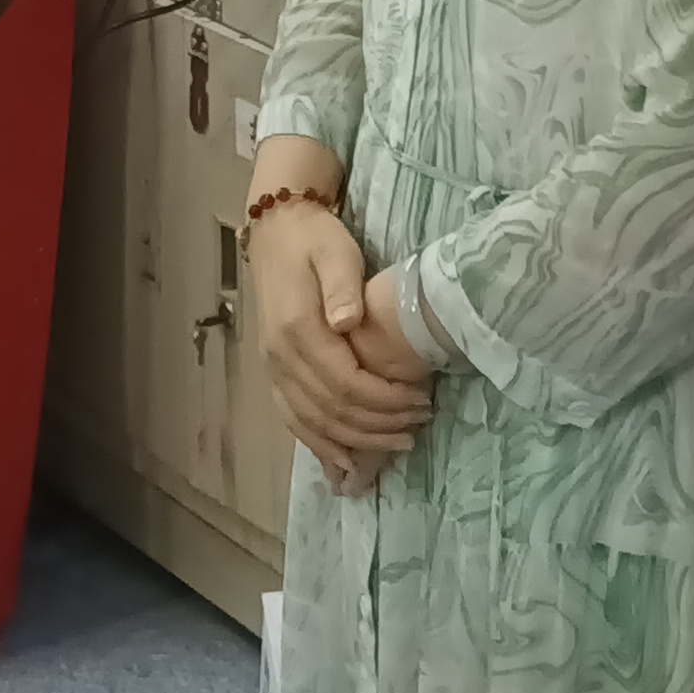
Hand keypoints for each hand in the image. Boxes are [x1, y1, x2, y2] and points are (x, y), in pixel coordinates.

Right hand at [248, 199, 431, 487]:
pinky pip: (292, 418)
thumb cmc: (315, 239)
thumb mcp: (335, 251)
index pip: (344, 383)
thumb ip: (342, 286)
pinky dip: (318, 444)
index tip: (421, 400)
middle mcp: (279, 356)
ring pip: (311, 422)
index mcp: (297, 329)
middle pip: (331, 410)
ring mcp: (272, 367)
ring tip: (396, 443)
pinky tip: (343, 461)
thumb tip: (347, 322)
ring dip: (354, 441)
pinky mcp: (273, 372)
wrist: (276, 230)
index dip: (385, 400)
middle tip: (419, 424)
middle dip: (378, 425)